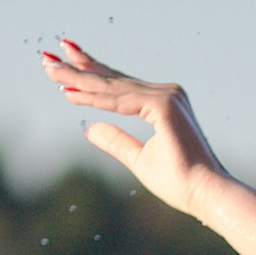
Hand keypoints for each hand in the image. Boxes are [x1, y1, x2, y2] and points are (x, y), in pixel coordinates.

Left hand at [39, 41, 224, 214]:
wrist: (208, 196)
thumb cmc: (182, 185)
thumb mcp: (140, 160)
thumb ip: (116, 141)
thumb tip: (86, 127)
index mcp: (163, 105)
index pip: (120, 87)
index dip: (90, 80)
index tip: (62, 74)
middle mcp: (167, 94)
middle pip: (114, 79)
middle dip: (78, 69)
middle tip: (47, 58)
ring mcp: (166, 96)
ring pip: (112, 87)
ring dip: (78, 79)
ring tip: (49, 68)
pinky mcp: (164, 105)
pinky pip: (120, 100)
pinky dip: (94, 97)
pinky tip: (68, 93)